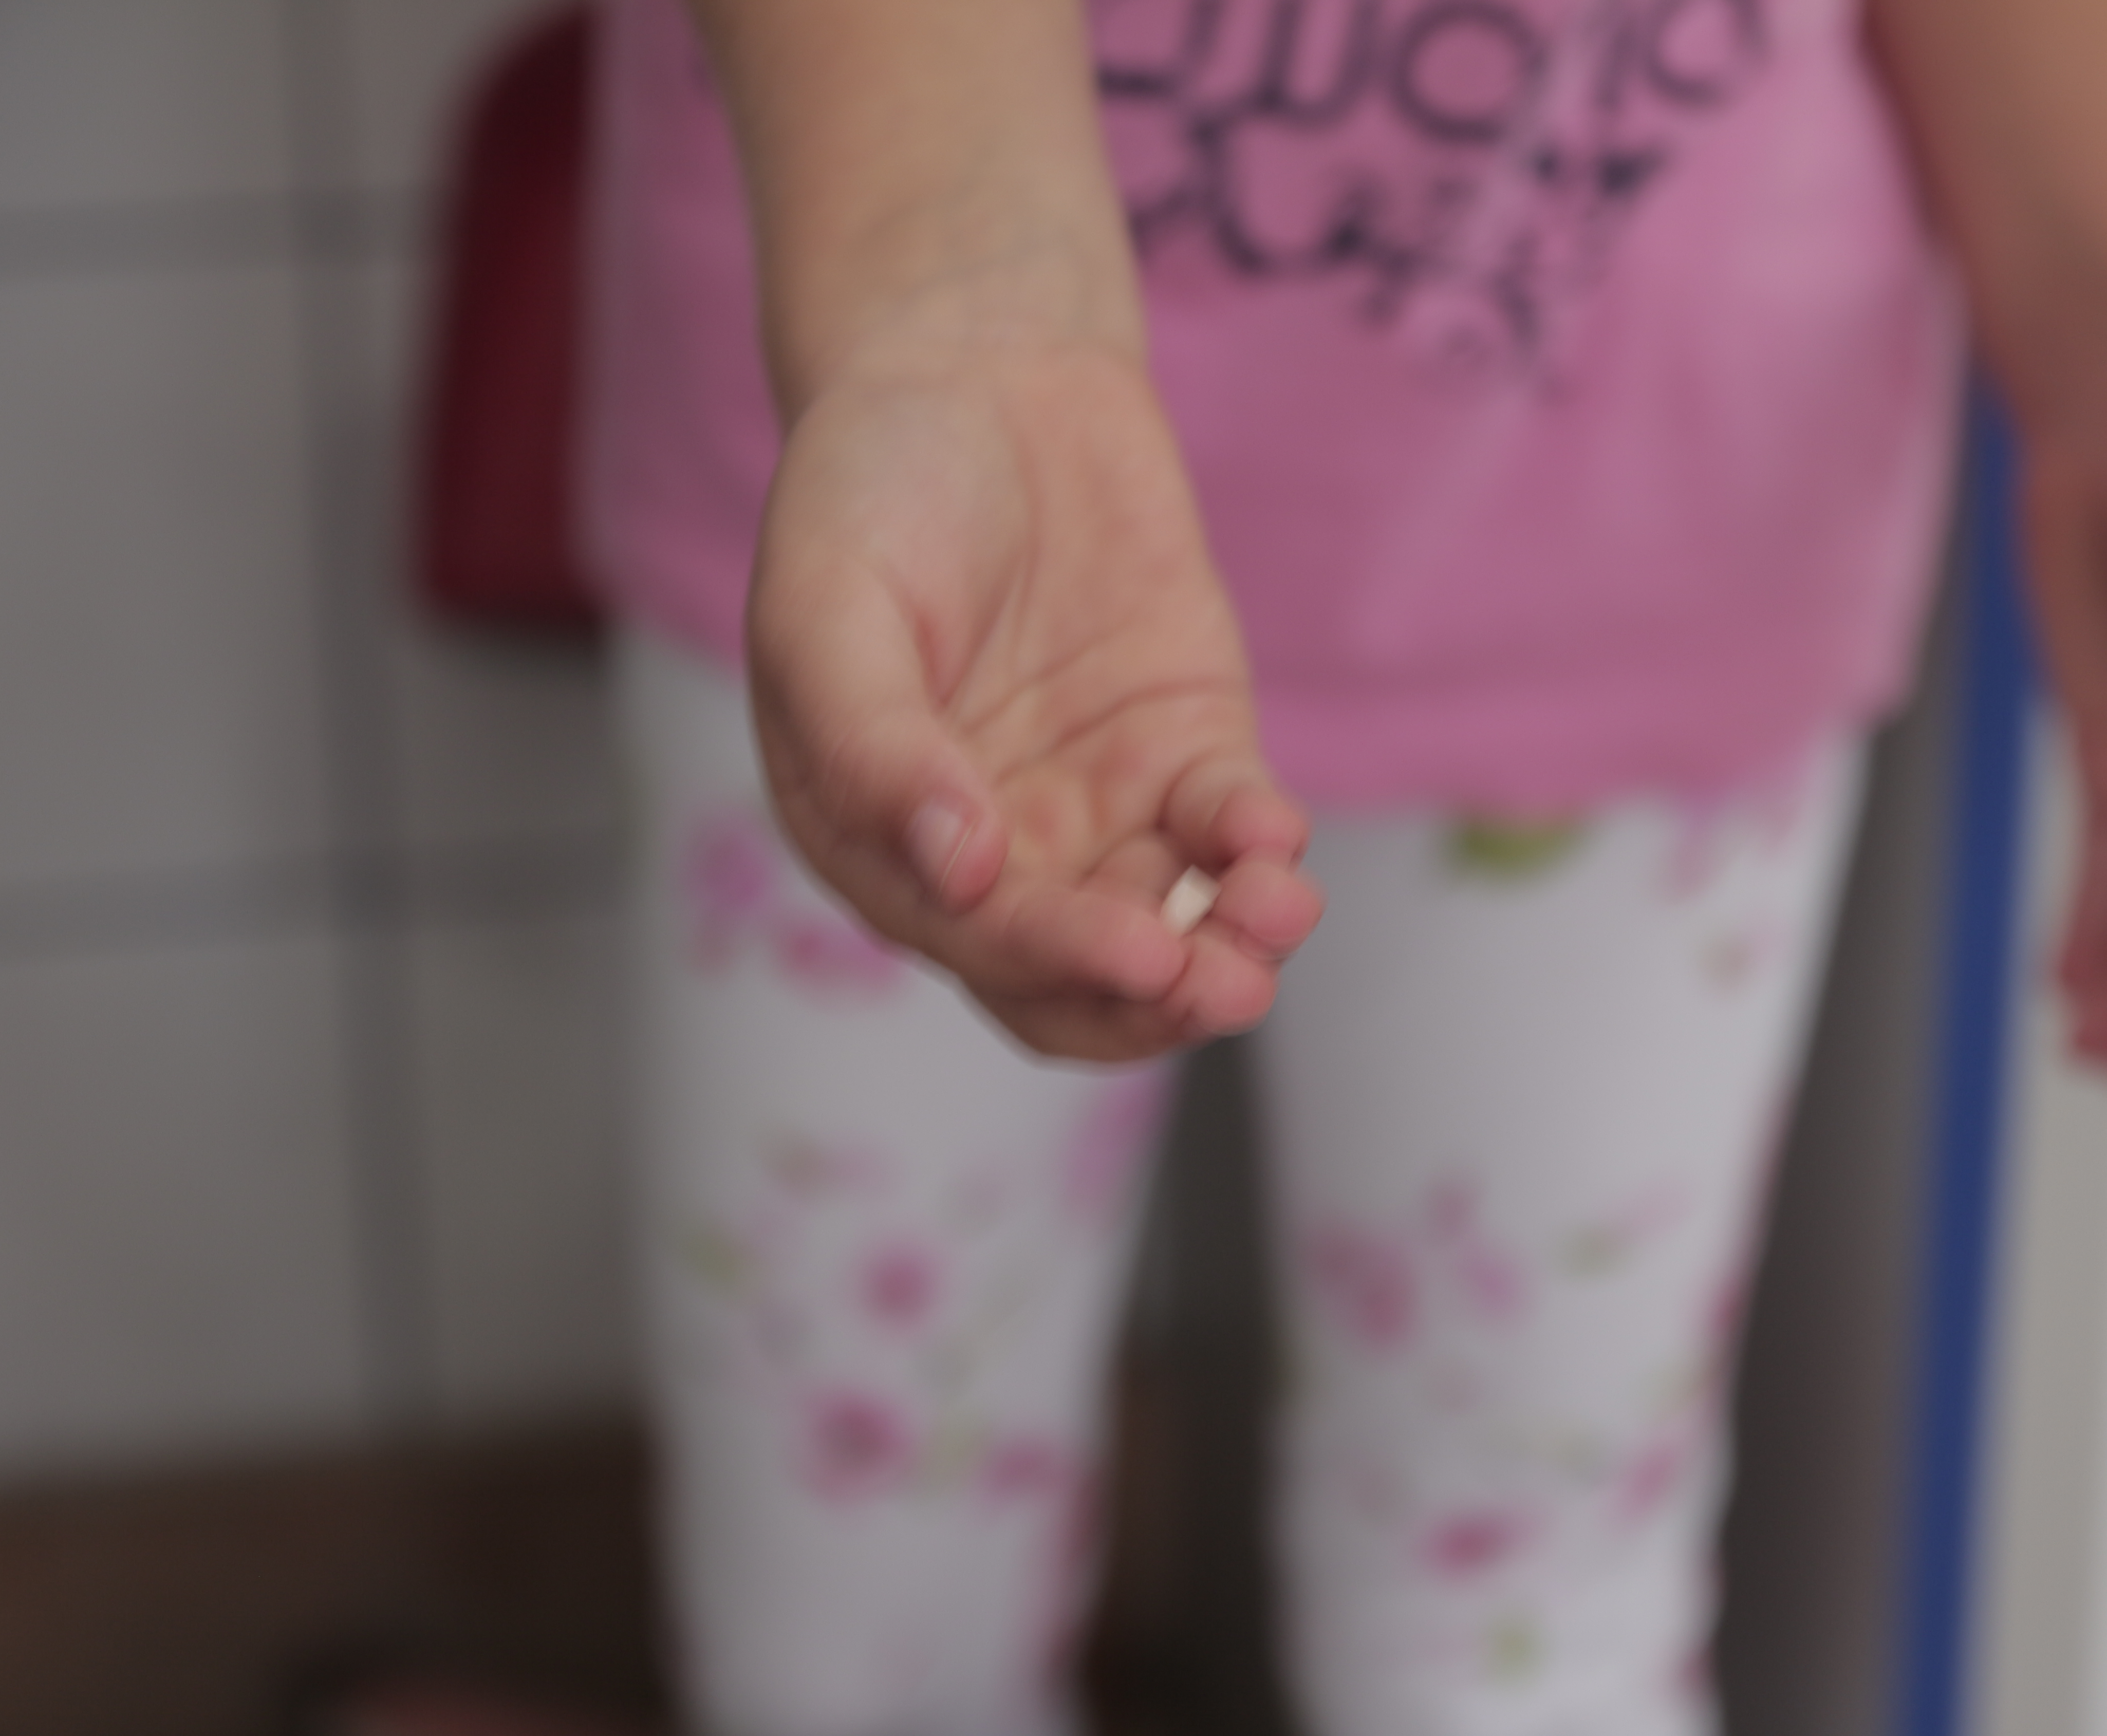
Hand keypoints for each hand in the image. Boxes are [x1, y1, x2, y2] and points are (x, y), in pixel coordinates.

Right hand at [744, 341, 1324, 1060]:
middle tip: (1223, 982)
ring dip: (1229, 945)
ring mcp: (1093, 805)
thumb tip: (958, 873)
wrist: (977, 369)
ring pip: (1168, 924)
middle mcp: (990, 850)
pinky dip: (1257, 849)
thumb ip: (874, 747)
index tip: (1135, 952)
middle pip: (1079, 976)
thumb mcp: (829, 606)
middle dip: (1156, 995)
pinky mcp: (1182, 749)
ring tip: (1277, 913)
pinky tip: (1274, 836)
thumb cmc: (871, 488)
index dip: (1057, 962)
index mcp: (881, 841)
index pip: (977, 945)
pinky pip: (1229, 834)